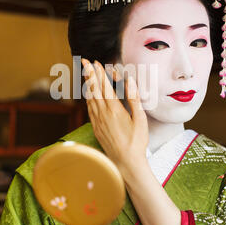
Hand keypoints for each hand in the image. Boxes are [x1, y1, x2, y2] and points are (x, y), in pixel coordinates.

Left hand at [81, 58, 148, 177]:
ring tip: (85, 74)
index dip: (99, 73)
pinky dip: (88, 98)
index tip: (95, 62)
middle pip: (94, 89)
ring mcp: (98, 121)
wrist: (126, 163)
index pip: (104, 86)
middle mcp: (103, 114)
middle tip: (84, 61)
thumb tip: (130, 82)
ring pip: (90, 98)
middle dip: (89, 74)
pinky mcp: (96, 128)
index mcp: (114, 110)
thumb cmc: (137, 142)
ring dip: (88, 84)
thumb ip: (134, 99)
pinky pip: (90, 109)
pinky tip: (88, 95)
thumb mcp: (141, 119)